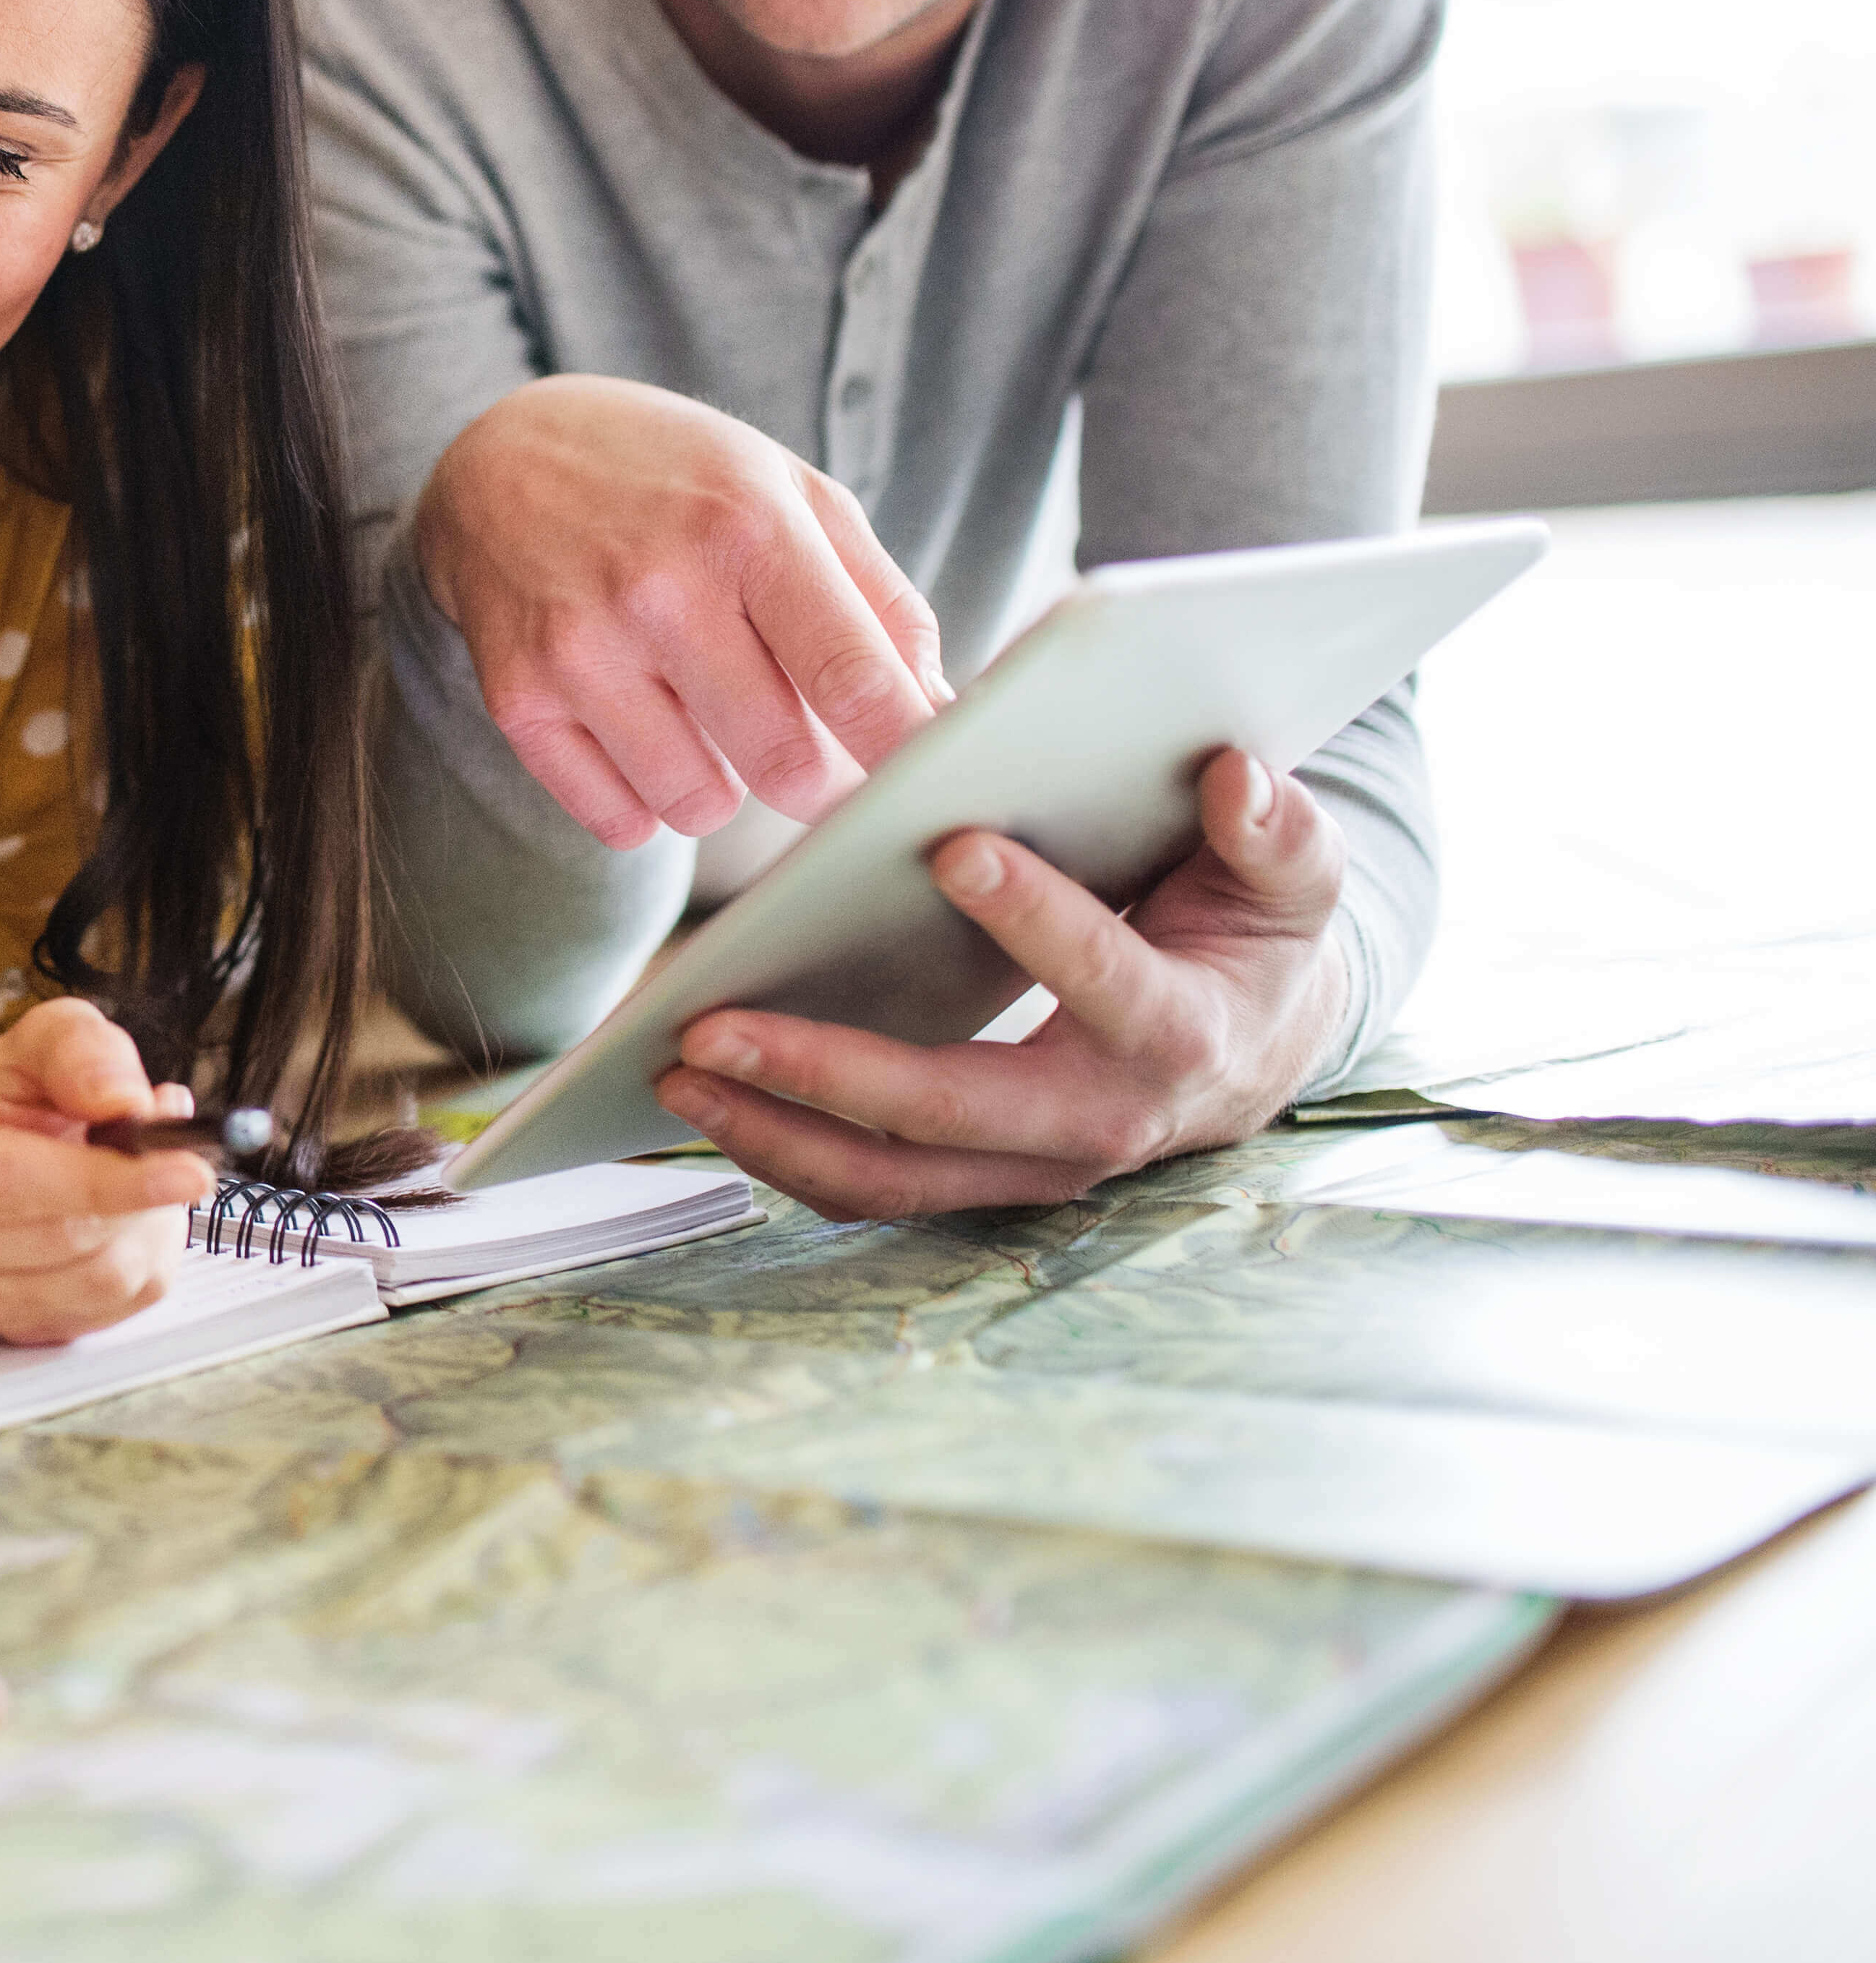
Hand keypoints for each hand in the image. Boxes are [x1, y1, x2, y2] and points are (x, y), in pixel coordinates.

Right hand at [0, 997, 213, 1342]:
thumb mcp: (35, 1041)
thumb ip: (80, 1051)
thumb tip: (124, 1100)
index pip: (8, 1180)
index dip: (105, 1180)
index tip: (188, 1169)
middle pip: (61, 1240)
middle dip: (138, 1196)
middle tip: (169, 1152)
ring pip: (93, 1283)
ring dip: (145, 1229)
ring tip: (138, 1179)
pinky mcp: (0, 1333)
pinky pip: (105, 1312)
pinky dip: (137, 1262)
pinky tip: (121, 1221)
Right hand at [414, 375, 950, 848]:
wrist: (502, 459)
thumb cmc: (676, 480)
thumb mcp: (793, 494)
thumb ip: (882, 603)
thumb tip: (939, 719)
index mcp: (747, 525)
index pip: (852, 678)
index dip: (907, 752)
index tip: (933, 785)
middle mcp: (658, 587)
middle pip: (785, 765)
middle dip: (822, 783)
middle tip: (817, 755)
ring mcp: (578, 648)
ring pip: (698, 807)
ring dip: (723, 786)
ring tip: (705, 718)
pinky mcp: (518, 698)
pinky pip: (618, 822)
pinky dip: (646, 800)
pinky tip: (641, 733)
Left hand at [652, 749, 1352, 1217]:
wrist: (1263, 1042)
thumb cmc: (1256, 938)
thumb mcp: (1290, 878)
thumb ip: (1277, 830)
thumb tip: (1235, 775)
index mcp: (1182, 1034)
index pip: (1109, 982)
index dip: (1038, 920)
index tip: (952, 846)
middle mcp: (1104, 1124)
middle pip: (954, 1111)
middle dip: (828, 1072)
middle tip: (713, 1028)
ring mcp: (1035, 1167)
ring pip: (893, 1176)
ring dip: (775, 1133)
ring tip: (673, 1072)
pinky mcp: (983, 1179)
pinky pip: (873, 1187)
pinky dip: (783, 1155)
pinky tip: (704, 1103)